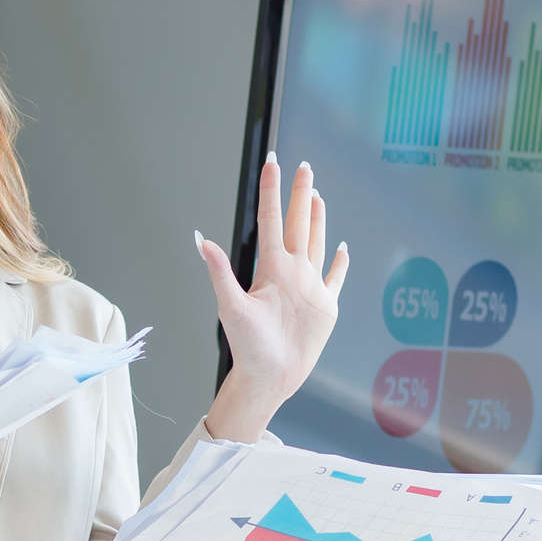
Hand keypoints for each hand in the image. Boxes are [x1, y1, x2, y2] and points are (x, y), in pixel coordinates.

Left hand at [199, 153, 350, 442]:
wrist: (269, 376)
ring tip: (317, 196)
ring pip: (316, 243)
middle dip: (300, 194)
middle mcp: (291, 272)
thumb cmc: (247, 347)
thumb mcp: (230, 307)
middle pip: (298, 224)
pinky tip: (341, 248)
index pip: (272, 221)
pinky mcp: (325, 306)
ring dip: (317, 220)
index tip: (273, 164)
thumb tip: (200, 240)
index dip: (272, 192)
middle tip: (303, 167)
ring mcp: (310, 287)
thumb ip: (219, 272)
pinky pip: (335, 278)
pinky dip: (340, 263)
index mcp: (270, 269)